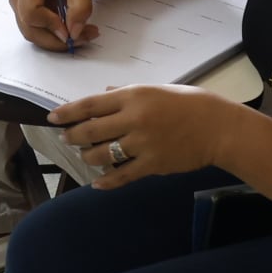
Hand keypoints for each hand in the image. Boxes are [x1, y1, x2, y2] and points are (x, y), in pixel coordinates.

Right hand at [4, 0, 98, 50]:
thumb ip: (80, 7)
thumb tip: (73, 33)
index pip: (31, 12)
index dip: (51, 26)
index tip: (73, 31)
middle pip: (30, 28)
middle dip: (58, 39)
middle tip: (86, 37)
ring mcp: (16, 4)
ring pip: (33, 34)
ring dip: (58, 40)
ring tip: (83, 33)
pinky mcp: (23, 13)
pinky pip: (37, 31)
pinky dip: (55, 36)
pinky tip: (72, 29)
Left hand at [49, 84, 250, 187]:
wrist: (218, 128)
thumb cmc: (189, 103)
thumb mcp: (156, 89)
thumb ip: (127, 94)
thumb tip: (105, 93)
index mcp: (133, 96)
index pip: (90, 104)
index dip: (68, 112)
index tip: (53, 117)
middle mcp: (133, 119)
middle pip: (91, 131)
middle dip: (73, 135)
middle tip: (67, 138)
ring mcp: (141, 144)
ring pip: (102, 154)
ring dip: (88, 156)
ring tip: (86, 155)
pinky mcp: (152, 165)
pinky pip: (122, 175)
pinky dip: (107, 181)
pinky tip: (97, 183)